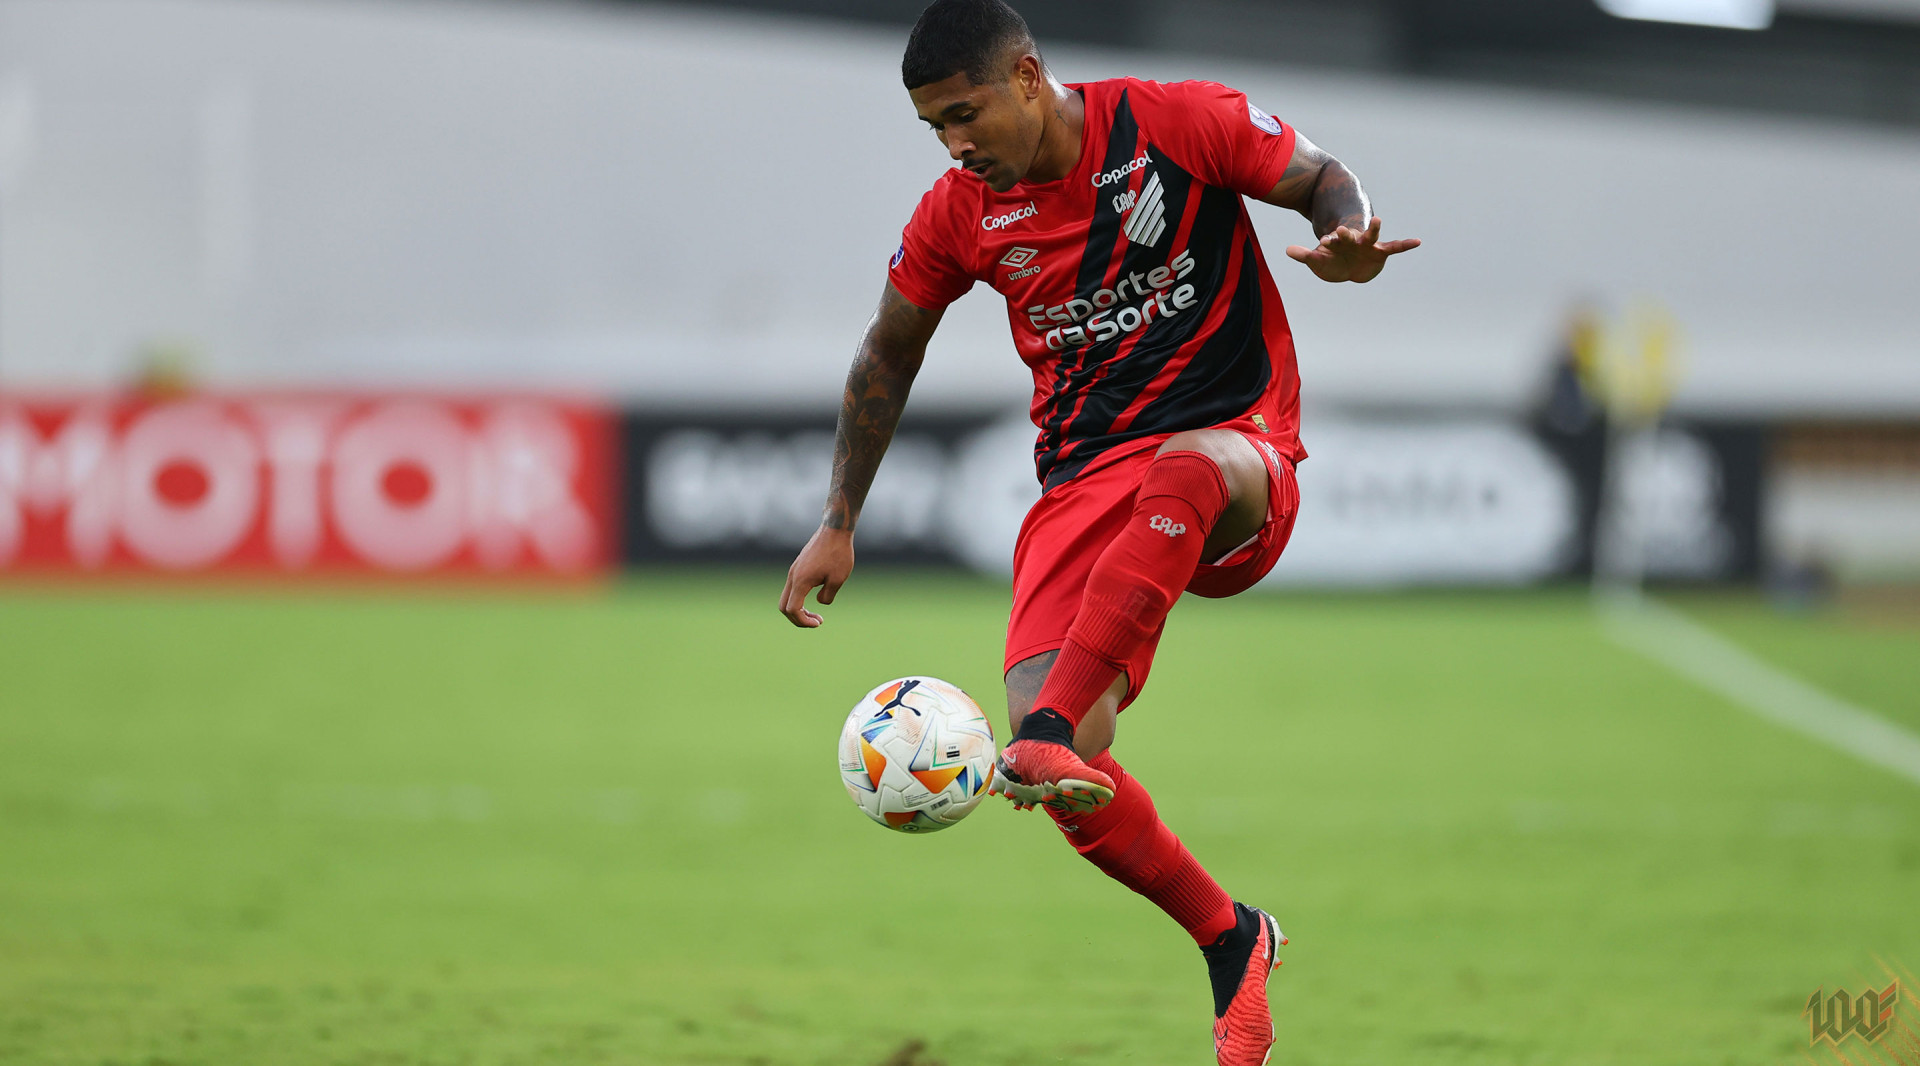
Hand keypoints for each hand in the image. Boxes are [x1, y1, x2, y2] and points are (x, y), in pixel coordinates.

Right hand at [779, 525, 854, 627]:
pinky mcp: (798, 566)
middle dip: (798, 618)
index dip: (803, 621)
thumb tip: (818, 602)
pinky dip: (800, 598)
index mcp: (800, 581)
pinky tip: (817, 596)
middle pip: (784, 606)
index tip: (819, 623)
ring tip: (818, 615)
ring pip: (787, 597)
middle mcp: (793, 576)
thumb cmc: (838, 553)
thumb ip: (827, 596)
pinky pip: (793, 588)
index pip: (792, 609)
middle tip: (817, 622)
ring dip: (799, 609)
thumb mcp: (838, 579)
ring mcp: (794, 570)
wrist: (835, 530)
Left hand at [1285, 216, 1419, 282]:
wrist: (1349, 266)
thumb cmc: (1333, 261)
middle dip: (1345, 235)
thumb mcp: (1318, 261)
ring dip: (1373, 228)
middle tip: (1340, 231)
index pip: (1331, 242)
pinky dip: (1405, 245)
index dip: (1328, 242)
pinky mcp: (1380, 251)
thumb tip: (1287, 250)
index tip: (1323, 241)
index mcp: (1336, 244)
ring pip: (1372, 235)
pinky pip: (1395, 247)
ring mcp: (1367, 245)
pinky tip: (1418, 241)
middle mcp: (1352, 242)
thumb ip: (1304, 255)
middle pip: (1349, 236)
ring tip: (1377, 219)